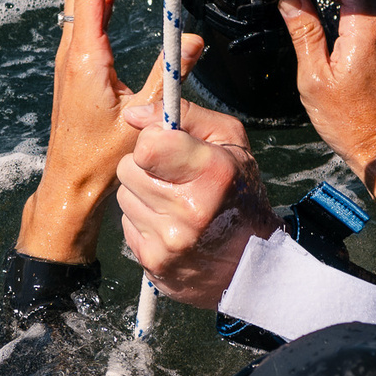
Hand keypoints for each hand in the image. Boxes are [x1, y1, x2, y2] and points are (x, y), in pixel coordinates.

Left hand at [17, 0, 204, 262]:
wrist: (69, 184)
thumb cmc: (103, 158)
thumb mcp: (144, 118)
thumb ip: (169, 76)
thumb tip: (193, 39)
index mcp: (86, 57)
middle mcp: (72, 52)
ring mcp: (69, 59)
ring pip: (80, 2)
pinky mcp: (74, 69)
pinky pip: (84, 20)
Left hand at [113, 95, 278, 308]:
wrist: (250, 261)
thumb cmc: (239, 191)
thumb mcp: (229, 141)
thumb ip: (184, 115)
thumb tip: (133, 114)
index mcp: (212, 173)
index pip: (147, 146)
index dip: (154, 140)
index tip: (170, 148)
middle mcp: (189, 209)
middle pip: (128, 169)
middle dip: (146, 168)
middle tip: (173, 177)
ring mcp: (170, 240)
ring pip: (124, 196)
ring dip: (143, 195)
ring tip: (173, 202)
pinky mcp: (153, 261)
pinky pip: (126, 224)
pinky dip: (143, 221)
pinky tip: (169, 225)